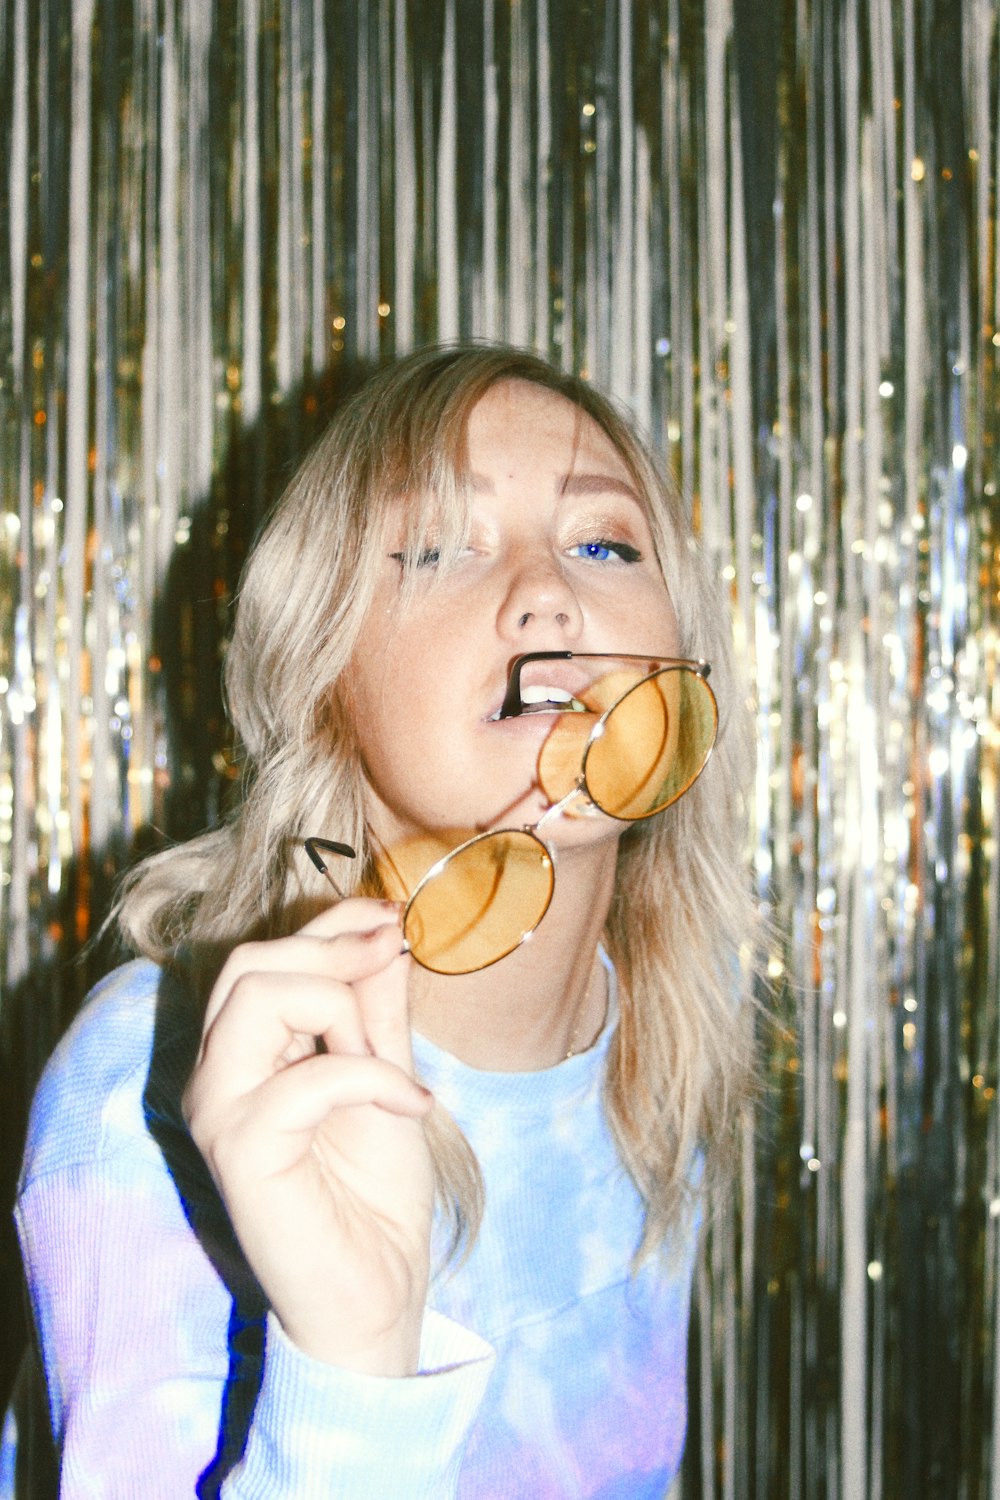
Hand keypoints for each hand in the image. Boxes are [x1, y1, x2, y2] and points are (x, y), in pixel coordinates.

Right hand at [182, 900, 434, 1375]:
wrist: (378, 1292)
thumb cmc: (375, 1190)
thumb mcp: (386, 1071)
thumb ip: (375, 1005)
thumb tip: (385, 928)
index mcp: (243, 1053)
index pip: (263, 955)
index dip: (329, 922)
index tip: (391, 914)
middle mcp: (215, 1075)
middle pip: (250, 963)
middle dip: (331, 948)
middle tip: (393, 956)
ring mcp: (220, 1111)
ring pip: (261, 996)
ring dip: (341, 1008)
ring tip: (387, 1058)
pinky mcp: (240, 1150)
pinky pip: (308, 1077)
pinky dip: (373, 1077)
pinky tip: (414, 1104)